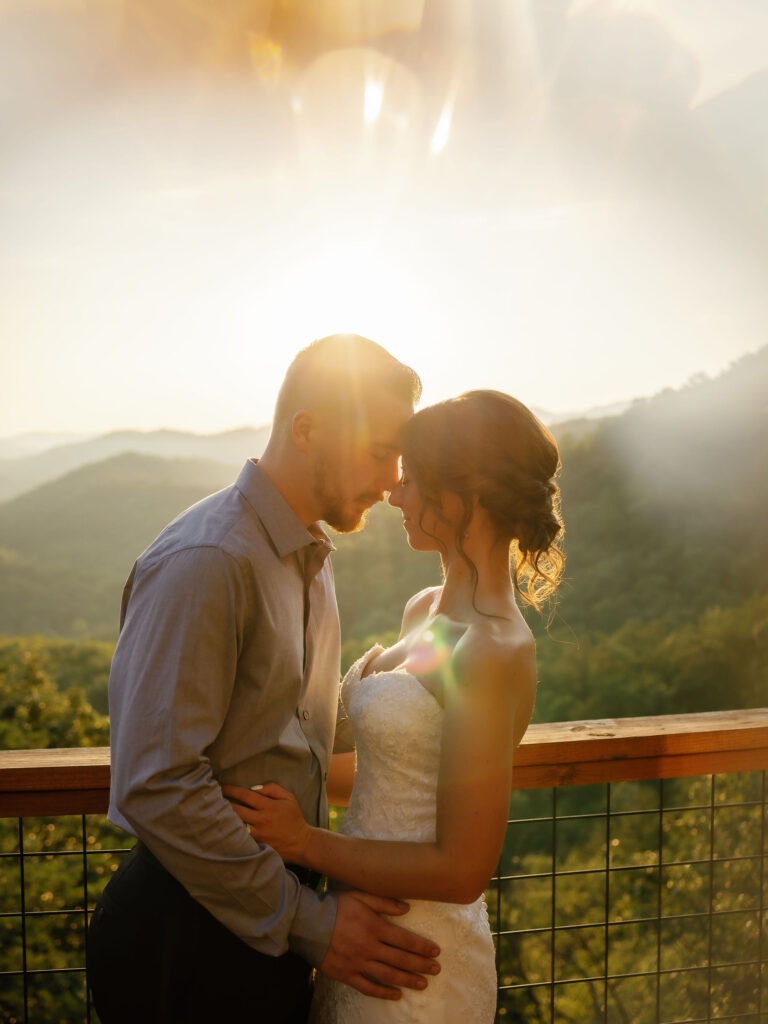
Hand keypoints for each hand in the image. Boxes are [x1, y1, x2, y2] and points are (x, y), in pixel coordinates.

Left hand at [221, 782, 310, 863]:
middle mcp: (262, 821)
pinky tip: (223, 827)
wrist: (301, 843)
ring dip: (224, 818)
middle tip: (210, 798)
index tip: (220, 786)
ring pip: (235, 825)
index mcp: (269, 807)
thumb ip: (272, 788)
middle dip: (222, 803)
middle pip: (235, 810)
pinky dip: (230, 832)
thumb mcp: (288, 797)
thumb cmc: (294, 818)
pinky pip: (239, 838)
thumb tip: (253, 788)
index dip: (231, 789)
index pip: (245, 795)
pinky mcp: (256, 846)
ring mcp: (258, 835)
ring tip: (212, 812)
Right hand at [321, 890, 440, 1000]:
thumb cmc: (336, 906)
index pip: (404, 940)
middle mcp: (368, 947)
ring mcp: (357, 963)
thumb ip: (384, 902)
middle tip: (436, 969)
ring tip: (423, 984)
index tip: (436, 951)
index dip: (422, 947)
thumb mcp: (361, 896)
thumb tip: (407, 908)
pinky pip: (368, 987)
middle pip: (400, 959)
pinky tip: (397, 995)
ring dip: (407, 980)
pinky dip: (383, 993)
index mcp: (373, 927)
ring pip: (388, 975)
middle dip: (421, 965)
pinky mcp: (346, 975)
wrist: (308, 923)